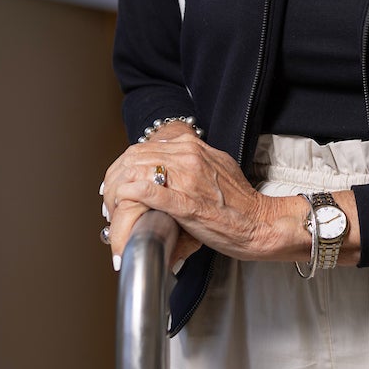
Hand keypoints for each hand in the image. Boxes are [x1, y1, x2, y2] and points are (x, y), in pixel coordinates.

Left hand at [101, 127, 310, 269]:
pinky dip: (131, 198)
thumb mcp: (216, 167)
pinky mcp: (187, 203)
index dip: (125, 163)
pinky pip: (150, 193)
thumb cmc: (239, 203)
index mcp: (194, 147)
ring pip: (137, 172)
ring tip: (112, 208)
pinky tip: (123, 205)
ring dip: (117, 191)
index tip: (118, 179)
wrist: (259, 223)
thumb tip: (167, 164)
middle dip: (115, 178)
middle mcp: (189, 157)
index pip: (145, 146)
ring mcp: (188, 179)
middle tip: (108, 198)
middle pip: (135, 157)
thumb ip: (191, 161)